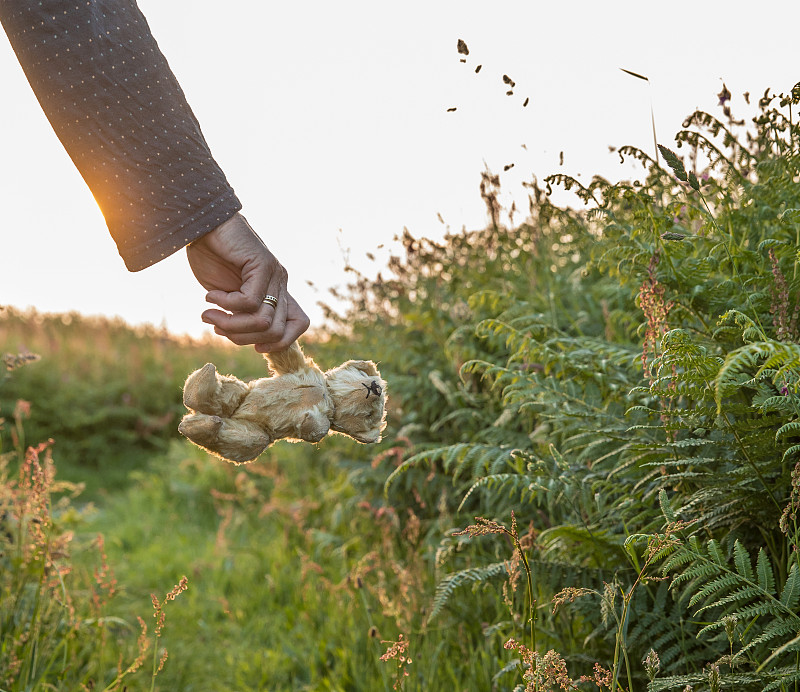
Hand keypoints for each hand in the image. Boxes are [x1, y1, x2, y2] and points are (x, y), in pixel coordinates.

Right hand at [186, 213, 309, 351]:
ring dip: (230, 324)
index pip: (299, 324)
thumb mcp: (228, 296)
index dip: (281, 343)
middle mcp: (280, 284)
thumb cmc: (211, 258)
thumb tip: (240, 338)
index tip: (254, 346)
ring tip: (209, 314)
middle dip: (241, 338)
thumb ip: (240, 315)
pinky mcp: (263, 264)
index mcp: (276, 292)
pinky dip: (226, 305)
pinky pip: (249, 302)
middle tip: (216, 326)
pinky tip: (211, 296)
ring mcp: (274, 274)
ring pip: (263, 322)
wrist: (203, 225)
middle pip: (275, 332)